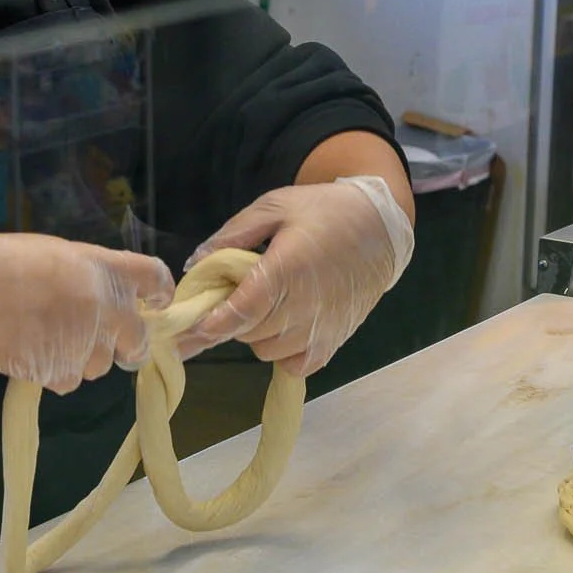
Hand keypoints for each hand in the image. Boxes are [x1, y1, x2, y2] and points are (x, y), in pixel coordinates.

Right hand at [0, 219, 173, 393]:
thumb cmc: (9, 260)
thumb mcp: (62, 254)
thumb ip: (95, 276)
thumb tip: (107, 297)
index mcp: (108, 270)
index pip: (157, 281)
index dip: (158, 293)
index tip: (153, 302)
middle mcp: (107, 308)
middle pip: (139, 339)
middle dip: (128, 342)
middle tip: (102, 337)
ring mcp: (86, 344)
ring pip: (102, 365)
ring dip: (85, 356)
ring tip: (52, 340)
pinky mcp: (60, 371)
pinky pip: (70, 380)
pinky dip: (57, 371)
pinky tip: (35, 352)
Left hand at [172, 176, 414, 375]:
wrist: (381, 228)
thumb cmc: (324, 212)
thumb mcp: (275, 206)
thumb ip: (232, 234)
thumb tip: (195, 264)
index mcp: (287, 269)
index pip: (242, 311)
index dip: (212, 324)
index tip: (191, 327)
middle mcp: (304, 306)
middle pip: (247, 332)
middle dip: (233, 317)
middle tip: (237, 295)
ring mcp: (321, 329)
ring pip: (266, 350)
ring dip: (256, 333)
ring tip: (266, 305)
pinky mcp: (334, 342)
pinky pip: (294, 365)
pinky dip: (282, 352)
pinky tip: (285, 327)